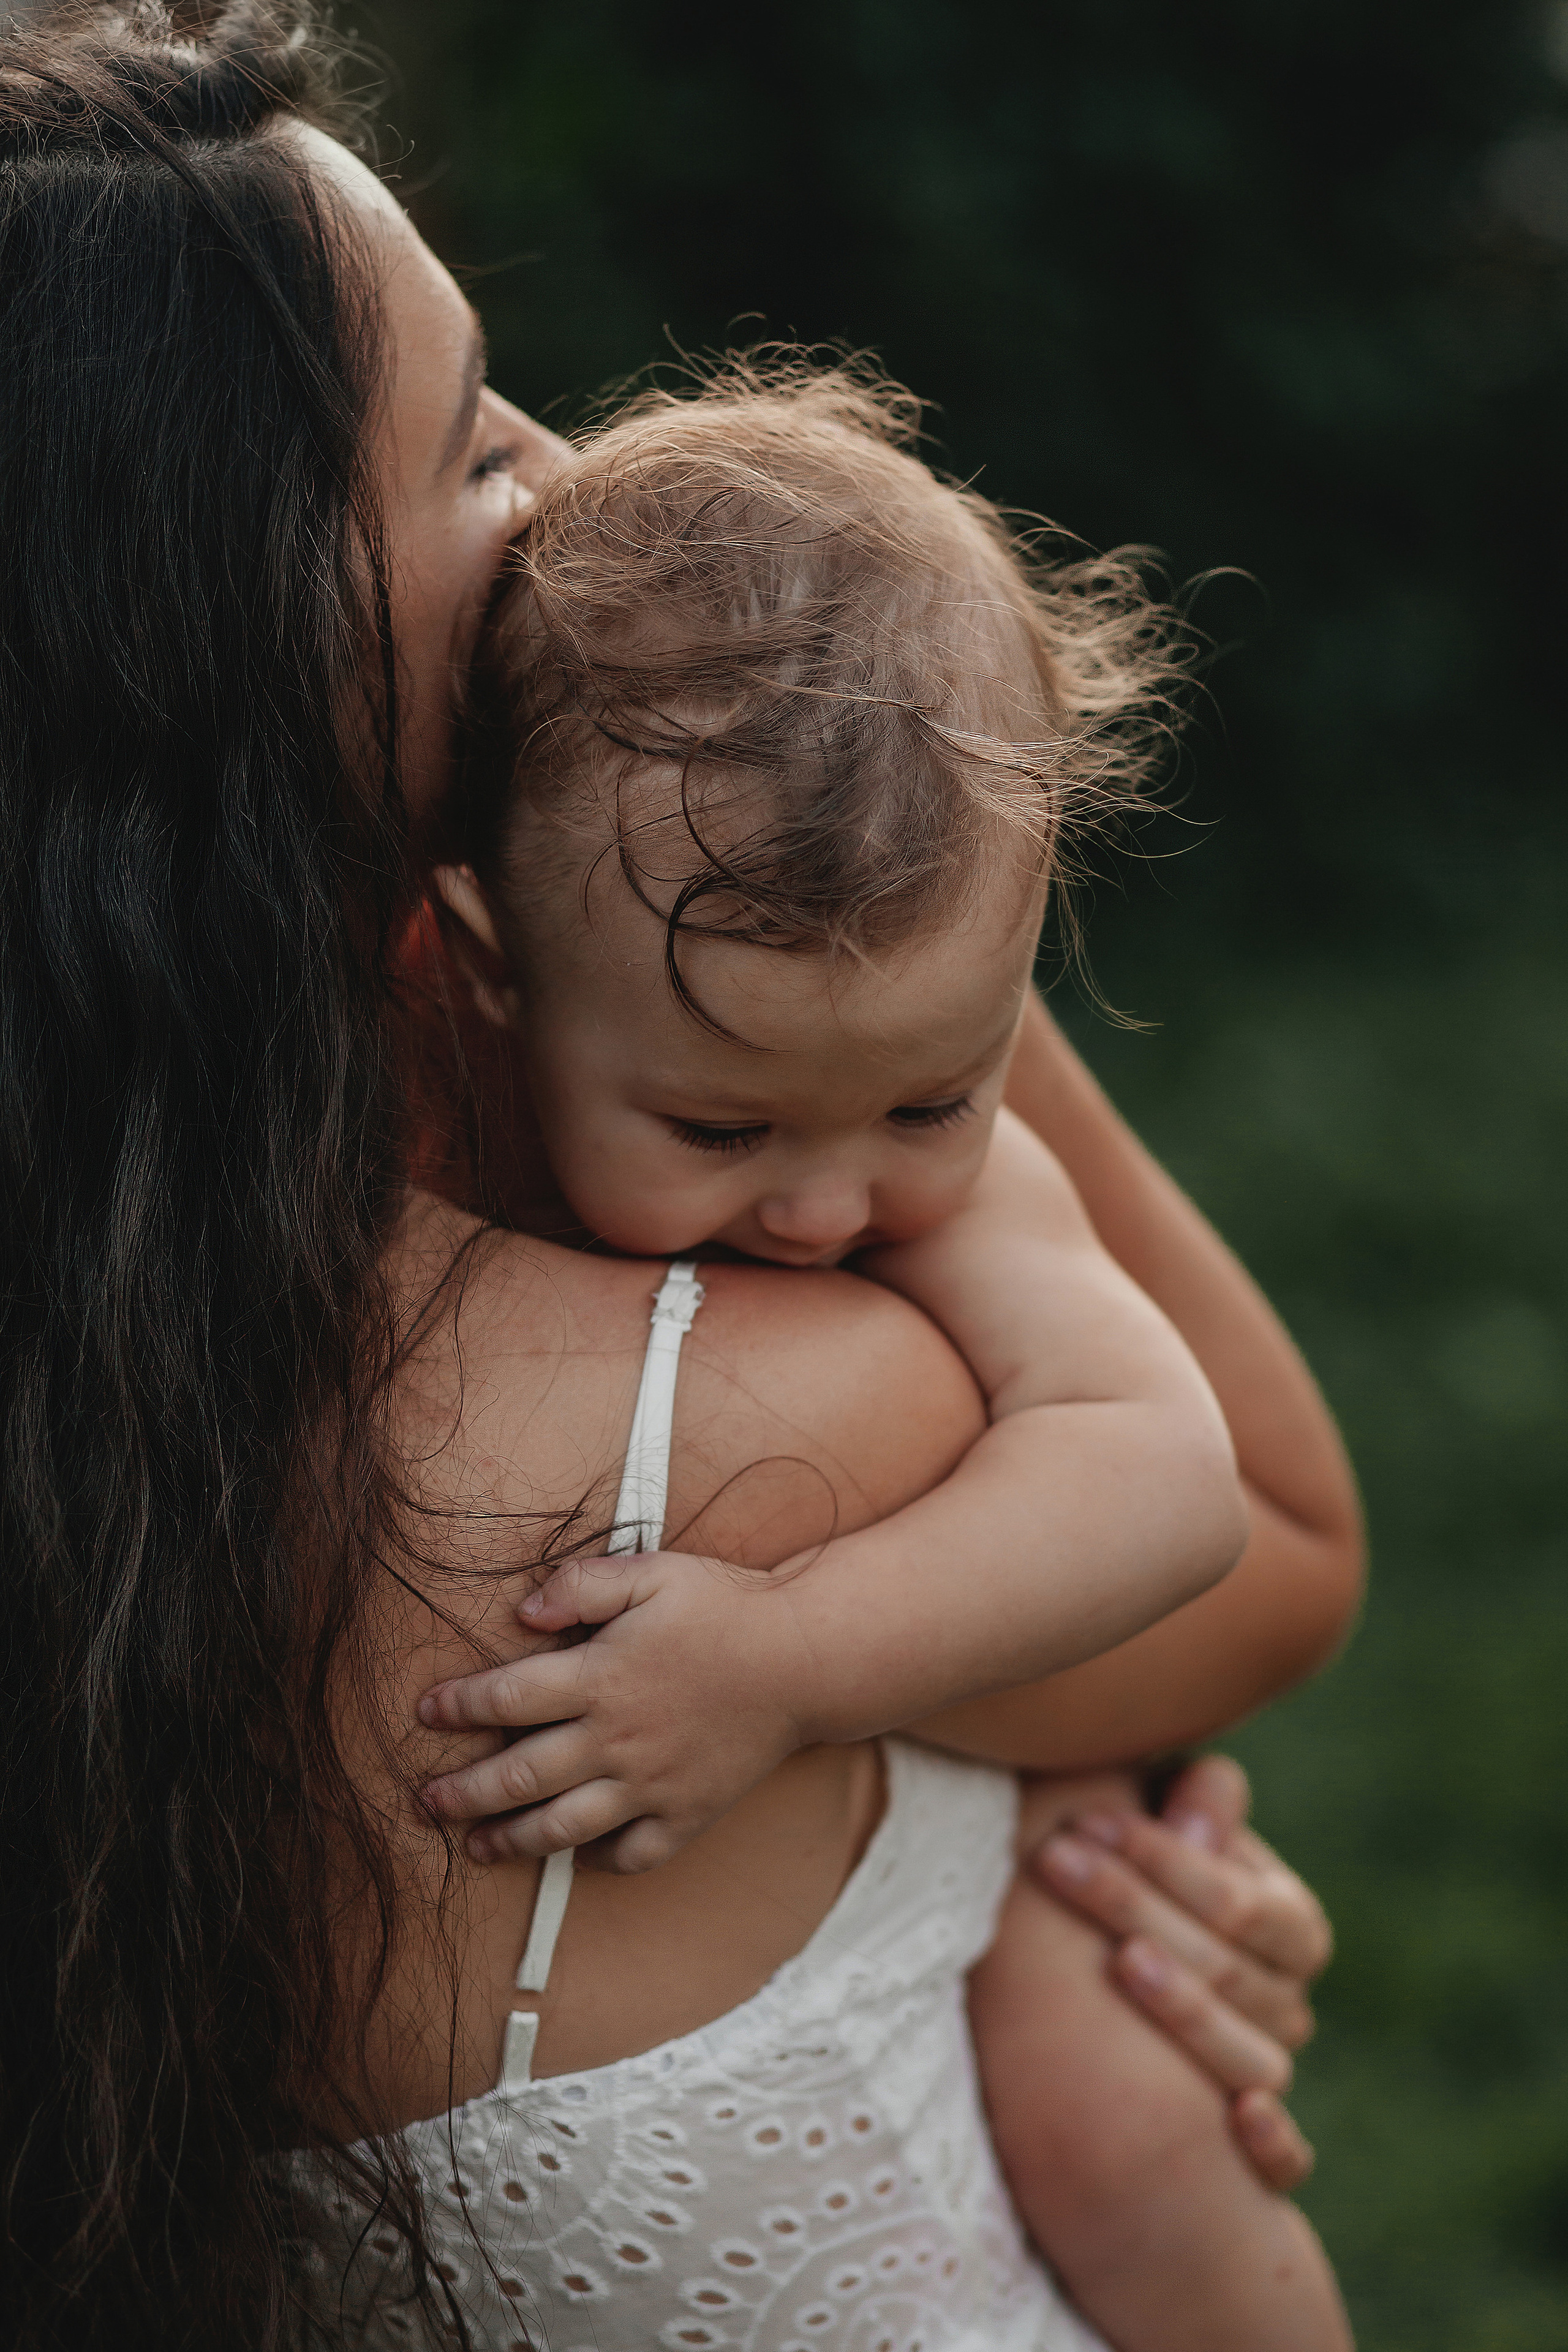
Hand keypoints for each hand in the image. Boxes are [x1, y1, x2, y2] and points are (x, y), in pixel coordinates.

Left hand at [416, 1551, 806, 1873]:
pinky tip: (576, 1855)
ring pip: (563, 1827)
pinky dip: (596, 1861)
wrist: (806, 1658)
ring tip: (477, 1848)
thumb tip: (520, 1613)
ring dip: (510, 1841)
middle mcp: (616, 1739)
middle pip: (518, 1776)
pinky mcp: (686, 1815)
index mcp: (600, 1677)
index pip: (506, 1699)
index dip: (458, 1707)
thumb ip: (582, 1586)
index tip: (425, 1713)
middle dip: (463, 1793)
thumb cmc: (725, 1607)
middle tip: (427, 1802)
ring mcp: (651, 1785)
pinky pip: (630, 1855)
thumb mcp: (652, 1571)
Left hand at [1029, 1754, 1329, 2189]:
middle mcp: (1288, 2003)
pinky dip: (1274, 2144)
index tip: (1083, 1821)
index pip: (1239, 1901)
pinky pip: (1288, 2163)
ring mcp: (1271, 2074)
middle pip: (1227, 1968)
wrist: (1113, 2002)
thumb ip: (1190, 1807)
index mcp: (1289, 1925)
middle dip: (1136, 1906)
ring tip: (1120, 1961)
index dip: (1164, 1858)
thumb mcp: (1165, 1839)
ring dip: (1188, 2009)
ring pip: (1249, 2055)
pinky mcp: (1255, 2149)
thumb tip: (1196, 1800)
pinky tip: (1241, 2116)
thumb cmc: (1142, 1890)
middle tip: (1055, 1859)